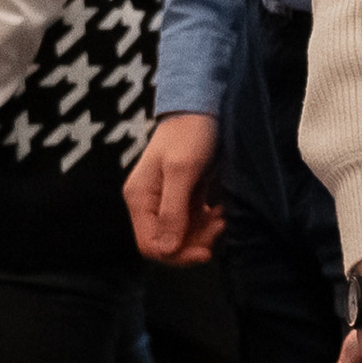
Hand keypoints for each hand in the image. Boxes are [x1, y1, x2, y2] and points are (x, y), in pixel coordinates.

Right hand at [125, 112, 226, 264]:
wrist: (201, 107)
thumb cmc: (189, 132)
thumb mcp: (181, 171)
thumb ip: (173, 211)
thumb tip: (168, 249)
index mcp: (139, 198)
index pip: (150, 245)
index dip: (176, 255)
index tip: (205, 250)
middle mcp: (148, 203)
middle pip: (167, 244)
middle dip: (194, 242)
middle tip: (218, 226)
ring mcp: (164, 201)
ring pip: (182, 236)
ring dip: (204, 232)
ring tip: (222, 215)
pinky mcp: (181, 197)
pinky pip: (192, 222)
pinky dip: (207, 221)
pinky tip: (220, 209)